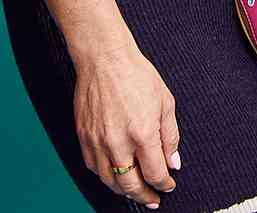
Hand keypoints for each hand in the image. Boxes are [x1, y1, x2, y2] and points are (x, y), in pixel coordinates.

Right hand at [73, 46, 178, 207]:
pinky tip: (114, 174)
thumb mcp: (165, 102)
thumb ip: (170, 136)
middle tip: (152, 199)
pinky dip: (105, 176)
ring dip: (124, 190)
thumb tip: (173, 162)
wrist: (104, 58)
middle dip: (144, 195)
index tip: (168, 185)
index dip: (164, 184)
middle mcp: (118, 142)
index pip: (155, 174)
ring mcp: (98, 140)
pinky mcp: (83, 136)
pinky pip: (93, 166)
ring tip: (134, 190)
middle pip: (131, 185)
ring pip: (109, 180)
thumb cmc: (136, 74)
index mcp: (142, 133)